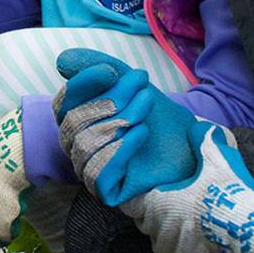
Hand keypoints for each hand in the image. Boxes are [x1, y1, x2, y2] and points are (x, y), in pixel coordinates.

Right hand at [53, 48, 197, 206]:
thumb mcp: (129, 84)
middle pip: (76, 122)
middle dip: (110, 98)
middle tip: (141, 82)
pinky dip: (120, 150)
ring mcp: (90, 170)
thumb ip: (99, 68)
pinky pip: (99, 174)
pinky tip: (142, 132)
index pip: (63, 103)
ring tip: (147, 104)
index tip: (109, 70)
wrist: (191, 146)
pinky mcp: (106, 191)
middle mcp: (78, 147)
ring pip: (86, 145)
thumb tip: (62, 61)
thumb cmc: (158, 117)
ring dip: (119, 119)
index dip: (82, 85)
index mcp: (78, 121)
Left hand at [120, 119, 253, 252]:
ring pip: (158, 246)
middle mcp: (158, 226)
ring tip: (183, 233)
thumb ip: (203, 141)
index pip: (132, 204)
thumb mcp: (216, 159)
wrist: (248, 227)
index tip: (146, 199)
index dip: (138, 201)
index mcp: (158, 201)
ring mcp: (170, 249)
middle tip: (173, 214)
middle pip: (147, 225)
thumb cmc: (227, 192)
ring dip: (167, 241)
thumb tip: (198, 125)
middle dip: (156, 220)